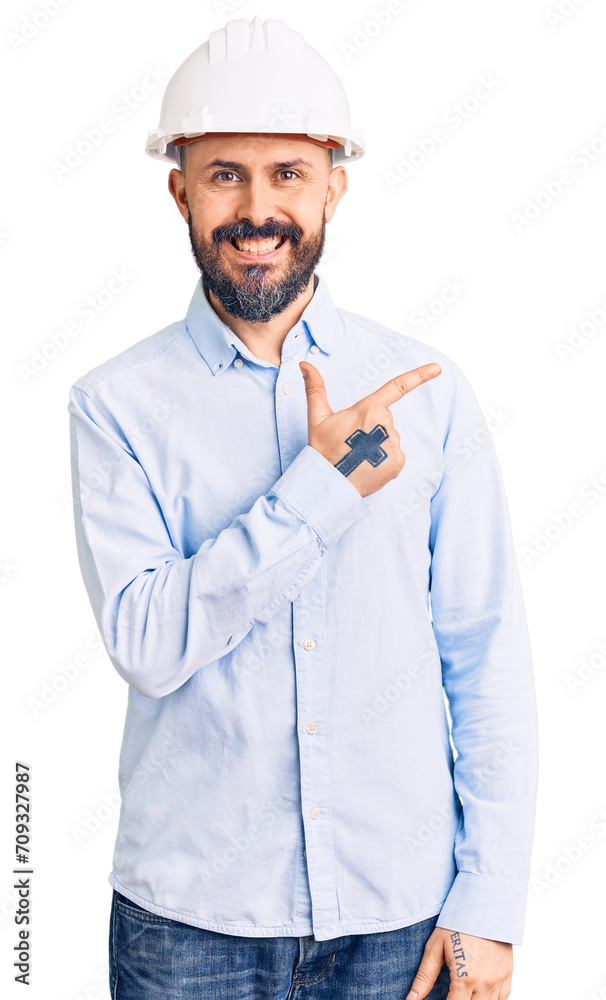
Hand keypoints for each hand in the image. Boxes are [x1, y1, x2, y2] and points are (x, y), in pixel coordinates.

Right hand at [299, 360, 441, 497]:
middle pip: (385, 418)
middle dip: (372, 426)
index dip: (419, 376)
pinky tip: (368, 465)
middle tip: (352, 441)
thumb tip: (305, 364)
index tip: (437, 368)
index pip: (398, 387)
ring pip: (390, 437)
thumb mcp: (317, 417)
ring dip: (377, 444)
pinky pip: (395, 455)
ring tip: (358, 455)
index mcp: (368, 408)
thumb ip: (315, 388)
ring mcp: (394, 444)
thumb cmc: (322, 449)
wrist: (327, 484)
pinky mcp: (398, 462)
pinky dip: (384, 459)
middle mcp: (385, 424)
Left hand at [405, 927, 512, 999]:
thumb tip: (411, 999)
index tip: (440, 999)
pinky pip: (502, 999)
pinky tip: (479, 993)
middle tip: (452, 993)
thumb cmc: (456, 923)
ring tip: (463, 992)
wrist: (483, 903)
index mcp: (466, 978)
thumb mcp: (435, 948)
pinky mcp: (508, 974)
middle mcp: (485, 983)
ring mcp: (499, 980)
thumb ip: (424, 977)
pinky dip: (491, 999)